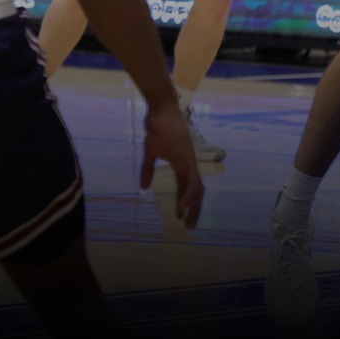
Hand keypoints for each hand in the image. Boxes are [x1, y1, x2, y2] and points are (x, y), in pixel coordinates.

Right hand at [140, 102, 202, 228]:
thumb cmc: (156, 128)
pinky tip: (184, 206)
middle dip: (194, 209)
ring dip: (193, 205)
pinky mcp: (186, 157)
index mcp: (182, 164)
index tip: (181, 217)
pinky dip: (188, 194)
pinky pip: (191, 179)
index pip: (187, 187)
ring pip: (196, 188)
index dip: (186, 202)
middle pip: (196, 191)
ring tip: (186, 220)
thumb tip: (143, 187)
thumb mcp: (150, 153)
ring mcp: (189, 161)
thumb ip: (148, 170)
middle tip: (189, 227)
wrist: (160, 111)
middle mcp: (189, 165)